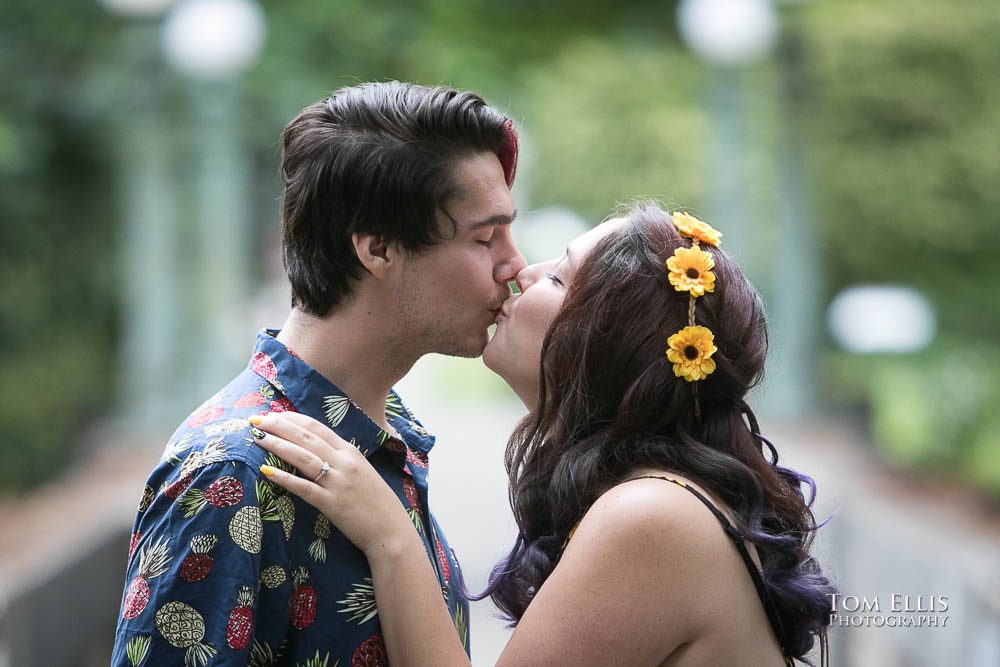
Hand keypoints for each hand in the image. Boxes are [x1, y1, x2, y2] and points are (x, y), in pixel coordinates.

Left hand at [250, 412, 412, 556]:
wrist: (391, 530)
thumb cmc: (376, 502)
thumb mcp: (361, 471)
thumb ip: (341, 459)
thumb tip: (316, 450)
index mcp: (350, 452)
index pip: (316, 427)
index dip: (292, 419)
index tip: (272, 413)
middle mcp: (344, 462)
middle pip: (306, 437)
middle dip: (279, 426)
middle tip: (256, 420)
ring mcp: (338, 482)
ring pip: (302, 457)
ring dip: (277, 445)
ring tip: (257, 437)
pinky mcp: (332, 503)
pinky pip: (303, 487)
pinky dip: (284, 478)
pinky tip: (267, 472)